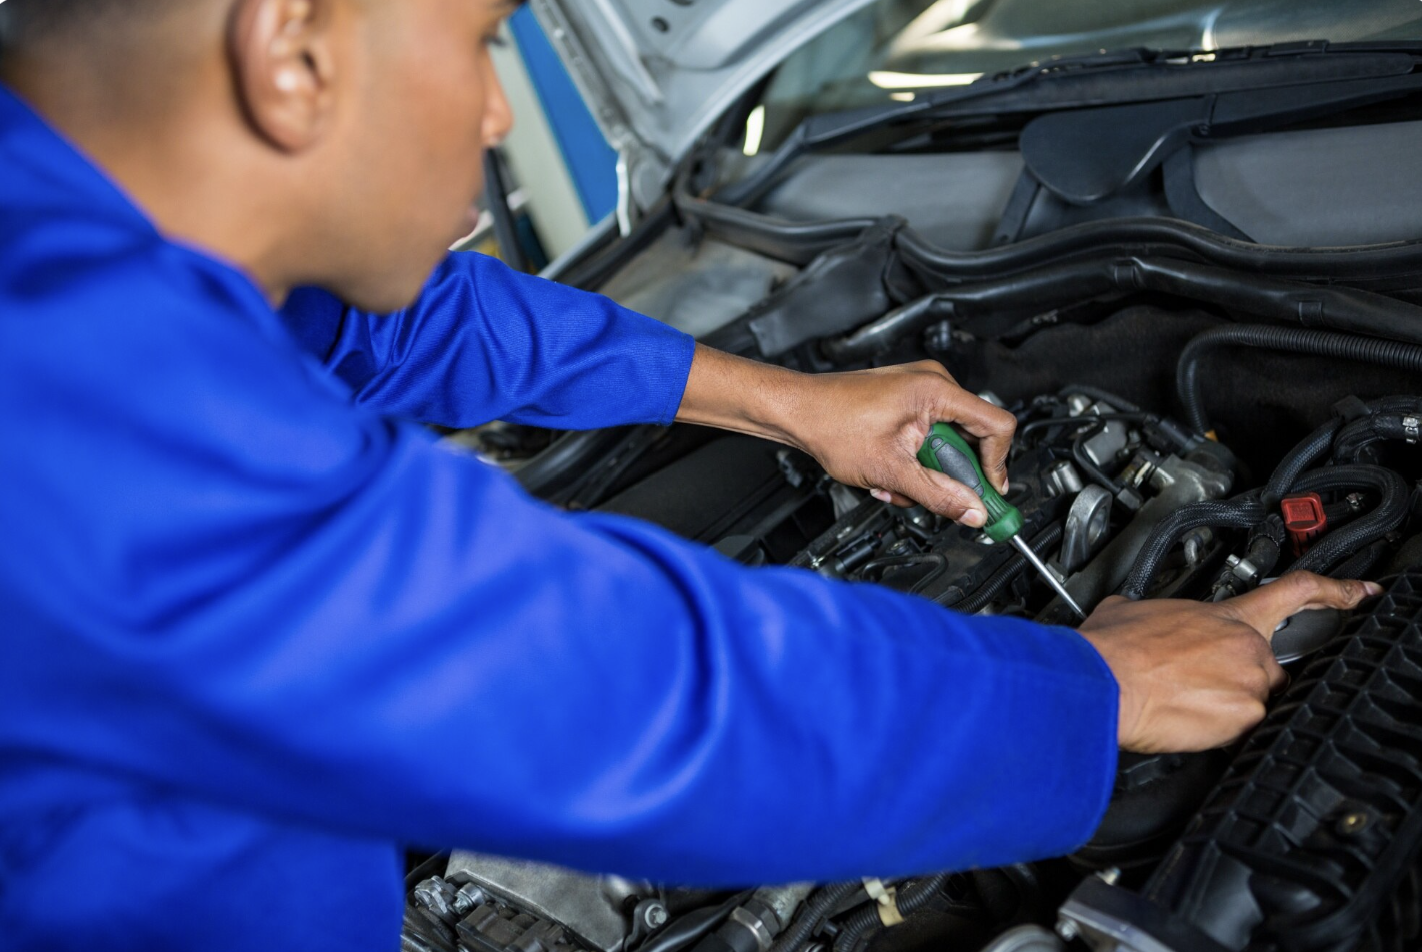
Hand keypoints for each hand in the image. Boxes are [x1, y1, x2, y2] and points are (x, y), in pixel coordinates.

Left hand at [785, 362, 1016, 525]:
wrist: (797, 411)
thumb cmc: (831, 424)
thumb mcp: (891, 471)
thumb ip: (938, 495)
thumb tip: (972, 512)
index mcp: (936, 390)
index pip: (997, 425)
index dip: (998, 463)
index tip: (988, 492)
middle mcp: (933, 383)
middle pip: (970, 439)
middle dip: (946, 475)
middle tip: (929, 496)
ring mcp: (919, 390)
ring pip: (945, 443)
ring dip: (924, 473)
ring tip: (893, 483)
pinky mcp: (907, 401)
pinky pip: (928, 436)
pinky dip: (913, 461)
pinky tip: (888, 473)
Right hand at [1079, 573, 1380, 752]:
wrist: (1103, 684)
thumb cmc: (1112, 651)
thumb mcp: (1129, 611)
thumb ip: (1152, 611)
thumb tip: (1137, 614)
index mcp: (1224, 615)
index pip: (1296, 592)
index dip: (1337, 592)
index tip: (1359, 595)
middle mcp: (1246, 646)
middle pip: (1271, 665)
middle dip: (1241, 677)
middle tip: (1201, 683)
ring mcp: (1249, 684)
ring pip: (1255, 699)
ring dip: (1224, 704)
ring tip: (1182, 703)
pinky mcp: (1243, 719)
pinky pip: (1243, 729)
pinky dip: (1216, 729)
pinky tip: (1183, 720)